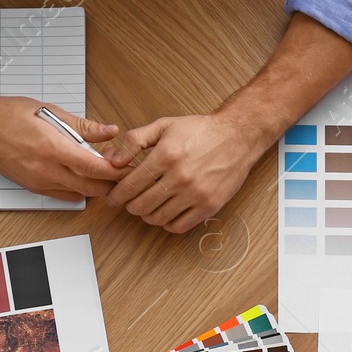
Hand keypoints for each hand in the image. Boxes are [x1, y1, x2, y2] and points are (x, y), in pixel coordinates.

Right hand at [0, 96, 121, 201]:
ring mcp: (39, 182)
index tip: (130, 167)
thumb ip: (84, 126)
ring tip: (101, 169)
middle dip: (111, 182)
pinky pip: (64, 195)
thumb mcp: (50, 112)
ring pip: (80, 194)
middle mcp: (46, 170)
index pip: (94, 168)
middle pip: (92, 188)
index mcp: (52, 148)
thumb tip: (110, 131)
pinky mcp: (33, 188)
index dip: (116, 171)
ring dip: (95, 186)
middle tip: (121, 170)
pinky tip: (81, 174)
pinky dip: (79, 188)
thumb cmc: (10, 114)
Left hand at [103, 113, 265, 232]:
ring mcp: (196, 194)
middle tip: (130, 202)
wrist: (237, 137)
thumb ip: (135, 140)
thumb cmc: (201, 131)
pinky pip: (180, 226)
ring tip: (148, 207)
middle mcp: (180, 177)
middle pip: (142, 205)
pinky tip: (167, 214)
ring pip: (159, 218)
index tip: (114, 198)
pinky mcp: (209, 205)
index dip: (117, 195)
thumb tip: (114, 160)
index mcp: (166, 156)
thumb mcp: (164, 125)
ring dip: (148, 216)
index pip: (131, 184)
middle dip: (130, 206)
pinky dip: (168, 224)